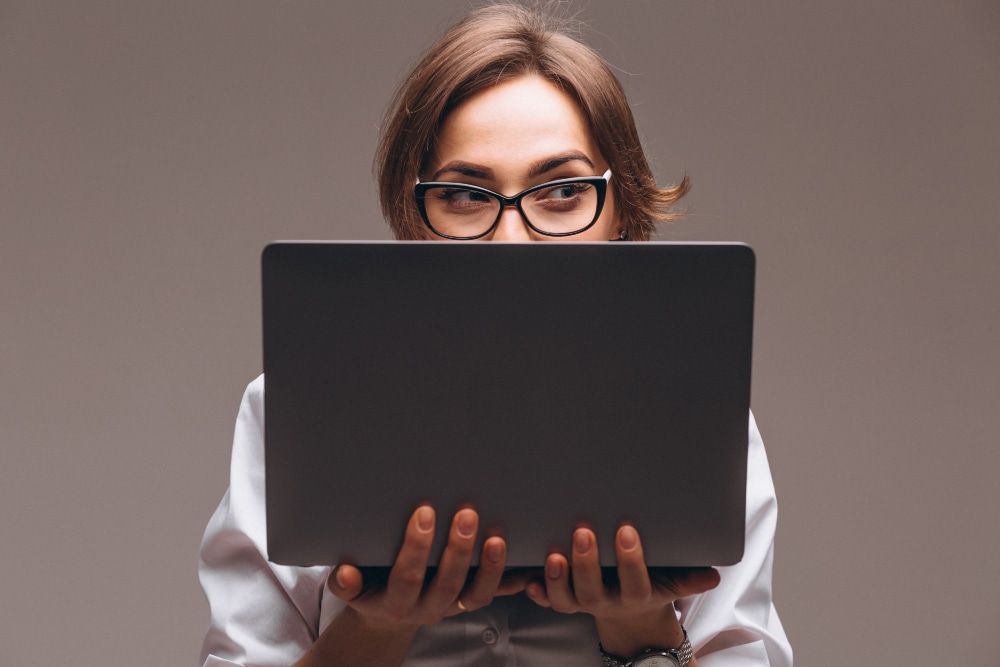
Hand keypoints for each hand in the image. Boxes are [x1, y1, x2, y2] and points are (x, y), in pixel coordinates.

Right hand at [327, 506, 526, 630]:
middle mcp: (427, 608)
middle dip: (458, 549)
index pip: (409, 576)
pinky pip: (496, 595)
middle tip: (466, 513)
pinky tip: (528, 560)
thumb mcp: (352, 586)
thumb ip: (346, 581)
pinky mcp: (470, 601)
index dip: (417, 547)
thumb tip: (344, 572)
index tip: (425, 512)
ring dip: (490, 567)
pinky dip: (512, 579)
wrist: (385, 612)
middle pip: (447, 584)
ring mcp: (452, 607)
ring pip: (477, 595)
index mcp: (396, 602)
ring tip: (498, 537)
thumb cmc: (370, 585)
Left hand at [524, 524, 719, 656]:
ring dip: (557, 577)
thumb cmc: (652, 582)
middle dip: (587, 562)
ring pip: (565, 599)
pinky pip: (546, 601)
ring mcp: (582, 602)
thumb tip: (713, 575)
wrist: (631, 611)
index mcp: (636, 596)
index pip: (634, 583)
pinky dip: (536, 591)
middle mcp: (606, 602)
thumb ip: (689, 578)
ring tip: (554, 553)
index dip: (630, 561)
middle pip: (593, 591)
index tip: (627, 530)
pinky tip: (527, 578)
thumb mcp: (672, 582)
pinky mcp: (564, 599)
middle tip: (584, 531)